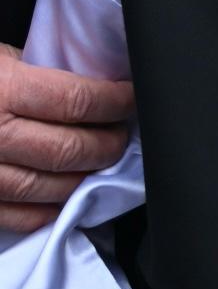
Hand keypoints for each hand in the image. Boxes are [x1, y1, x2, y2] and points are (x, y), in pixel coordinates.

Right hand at [0, 47, 134, 231]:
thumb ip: (33, 71)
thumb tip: (86, 86)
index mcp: (1, 89)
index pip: (78, 100)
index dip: (116, 101)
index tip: (132, 98)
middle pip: (70, 148)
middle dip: (108, 143)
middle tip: (124, 133)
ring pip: (48, 187)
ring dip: (84, 178)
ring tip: (101, 163)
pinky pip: (15, 217)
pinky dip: (46, 212)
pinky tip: (63, 201)